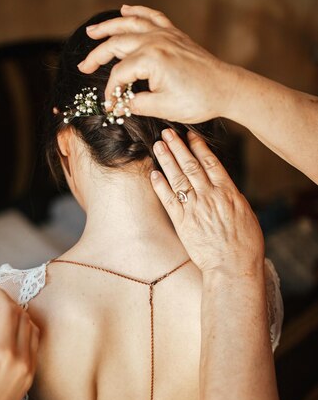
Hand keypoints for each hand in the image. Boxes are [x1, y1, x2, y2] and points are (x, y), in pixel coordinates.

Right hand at [0, 285, 39, 399]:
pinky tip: (12, 331)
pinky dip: (26, 331)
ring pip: (32, 328)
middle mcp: (20, 358)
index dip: (0, 295)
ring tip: (3, 313)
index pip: (8, 311)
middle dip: (9, 302)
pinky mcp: (31, 376)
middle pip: (22, 316)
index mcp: (0, 352)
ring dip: (20, 315)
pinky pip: (34, 344)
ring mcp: (29, 368)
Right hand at [79, 4, 238, 123]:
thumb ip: (137, 104)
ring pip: (130, 24)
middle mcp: (156, 41)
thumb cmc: (198, 99)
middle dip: (97, 56)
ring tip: (92, 31)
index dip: (111, 91)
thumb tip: (121, 103)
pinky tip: (125, 9)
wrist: (226, 88)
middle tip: (83, 66)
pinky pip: (152, 16)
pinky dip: (137, 11)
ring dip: (109, 26)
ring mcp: (166, 34)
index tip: (109, 105)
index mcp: (151, 59)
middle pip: (117, 44)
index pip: (119, 74)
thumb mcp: (163, 108)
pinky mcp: (175, 34)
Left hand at [150, 128, 263, 276]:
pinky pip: (168, 200)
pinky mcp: (182, 223)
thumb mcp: (245, 213)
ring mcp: (195, 209)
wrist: (233, 266)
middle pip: (191, 166)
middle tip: (167, 132)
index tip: (190, 135)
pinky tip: (154, 173)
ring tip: (158, 146)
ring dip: (167, 160)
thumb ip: (231, 197)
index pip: (210, 163)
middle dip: (178, 147)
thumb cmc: (245, 244)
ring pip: (178, 178)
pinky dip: (160, 186)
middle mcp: (210, 196)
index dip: (198, 147)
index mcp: (228, 192)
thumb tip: (224, 187)